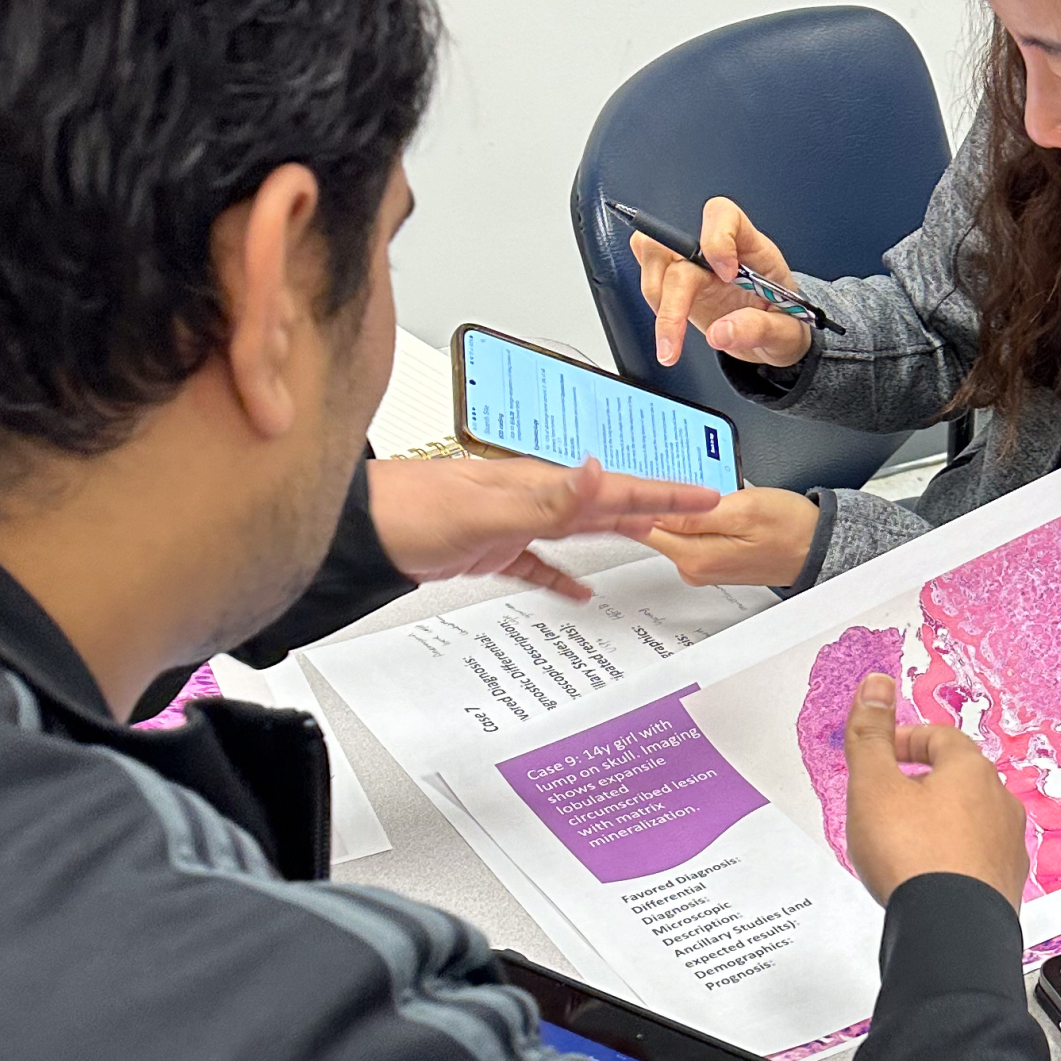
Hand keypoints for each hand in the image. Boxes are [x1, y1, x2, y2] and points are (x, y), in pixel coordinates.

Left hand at [367, 456, 719, 599]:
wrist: (355, 532)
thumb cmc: (404, 513)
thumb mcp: (482, 510)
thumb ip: (545, 498)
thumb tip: (596, 472)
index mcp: (535, 484)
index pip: (614, 487)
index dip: (663, 492)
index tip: (706, 493)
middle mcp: (527, 497)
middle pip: (605, 500)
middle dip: (656, 502)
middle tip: (700, 504)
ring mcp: (508, 522)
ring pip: (579, 526)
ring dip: (621, 529)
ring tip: (658, 534)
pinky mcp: (487, 549)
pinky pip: (538, 562)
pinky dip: (562, 574)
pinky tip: (577, 589)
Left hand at [616, 485, 819, 586]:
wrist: (817, 547)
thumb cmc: (790, 528)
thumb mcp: (743, 509)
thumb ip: (696, 515)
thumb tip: (656, 514)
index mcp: (696, 555)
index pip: (644, 526)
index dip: (634, 500)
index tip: (628, 479)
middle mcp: (692, 567)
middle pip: (652, 528)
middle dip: (648, 501)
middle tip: (641, 470)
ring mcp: (700, 566)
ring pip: (669, 529)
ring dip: (667, 506)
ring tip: (667, 481)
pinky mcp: (708, 560)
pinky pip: (685, 533)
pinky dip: (684, 515)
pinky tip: (690, 500)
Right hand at [631, 197, 814, 369]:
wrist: (775, 340)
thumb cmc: (785, 324)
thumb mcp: (786, 333)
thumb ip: (759, 329)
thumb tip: (720, 332)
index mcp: (752, 249)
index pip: (724, 215)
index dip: (717, 239)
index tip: (726, 275)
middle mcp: (717, 253)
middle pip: (678, 247)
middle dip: (674, 295)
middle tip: (676, 337)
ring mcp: (695, 268)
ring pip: (655, 260)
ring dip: (659, 304)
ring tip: (671, 346)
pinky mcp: (679, 287)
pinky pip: (652, 282)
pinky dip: (656, 313)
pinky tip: (670, 340)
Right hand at [842, 674, 1027, 908]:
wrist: (951, 933)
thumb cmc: (917, 861)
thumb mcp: (874, 786)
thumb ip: (870, 734)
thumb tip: (877, 686)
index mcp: (971, 770)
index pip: (939, 736)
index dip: (905, 740)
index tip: (883, 751)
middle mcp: (998, 803)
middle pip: (958, 776)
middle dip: (922, 781)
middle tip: (887, 795)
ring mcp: (1006, 845)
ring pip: (971, 818)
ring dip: (939, 820)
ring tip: (903, 839)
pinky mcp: (1004, 884)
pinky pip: (976, 856)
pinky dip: (952, 856)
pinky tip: (927, 875)